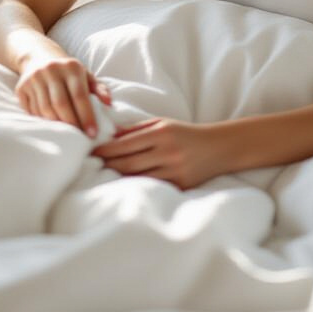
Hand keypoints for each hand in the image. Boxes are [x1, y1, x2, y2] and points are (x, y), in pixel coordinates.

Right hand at [15, 41, 110, 137]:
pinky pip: (32, 110)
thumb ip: (99, 89)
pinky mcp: (21, 87)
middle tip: (80, 138)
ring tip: (67, 133)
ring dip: (57, 125)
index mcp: (71, 66)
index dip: (86, 116)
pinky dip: (43, 121)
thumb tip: (109, 103)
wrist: (39, 57)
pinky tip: (51, 126)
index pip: (79, 95)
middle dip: (72, 124)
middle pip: (61, 104)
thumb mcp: (86, 75)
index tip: (92, 134)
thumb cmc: (69, 73)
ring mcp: (34, 78)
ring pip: (45, 109)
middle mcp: (51, 70)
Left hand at [91, 118, 223, 190]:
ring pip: (138, 179)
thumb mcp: (163, 123)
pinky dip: (138, 187)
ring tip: (105, 177)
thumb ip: (137, 129)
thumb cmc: (186, 134)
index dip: (107, 150)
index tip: (93, 152)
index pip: (126, 144)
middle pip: (128, 164)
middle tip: (93, 166)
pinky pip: (153, 188)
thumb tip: (111, 135)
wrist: (219, 148)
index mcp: (162, 134)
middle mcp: (167, 152)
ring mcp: (174, 171)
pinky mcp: (180, 186)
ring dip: (120, 179)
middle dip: (109, 166)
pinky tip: (126, 186)